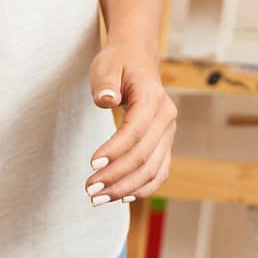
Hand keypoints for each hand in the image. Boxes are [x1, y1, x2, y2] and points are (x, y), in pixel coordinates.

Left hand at [85, 45, 175, 205]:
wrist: (137, 59)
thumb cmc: (118, 63)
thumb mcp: (106, 65)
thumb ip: (105, 83)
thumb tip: (106, 99)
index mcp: (152, 97)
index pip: (135, 131)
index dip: (115, 150)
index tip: (91, 164)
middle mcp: (166, 117)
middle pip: (144, 156)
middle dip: (116, 177)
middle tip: (89, 189)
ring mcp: (168, 133)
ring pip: (152, 170)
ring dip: (126, 188)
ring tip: (97, 198)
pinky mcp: (164, 144)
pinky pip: (159, 172)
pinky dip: (142, 188)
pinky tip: (121, 198)